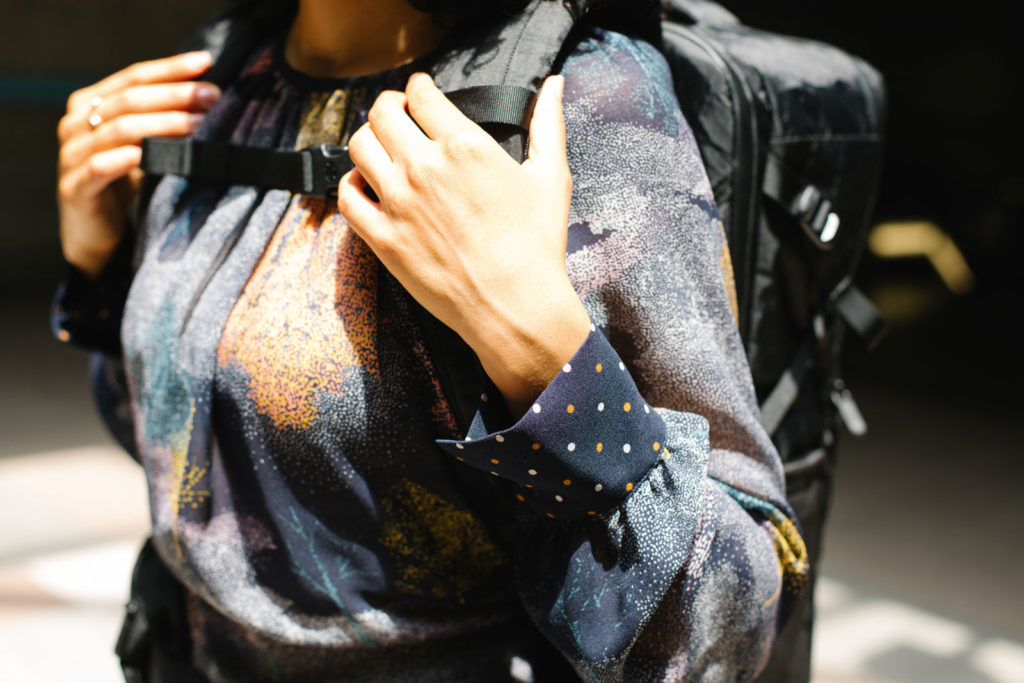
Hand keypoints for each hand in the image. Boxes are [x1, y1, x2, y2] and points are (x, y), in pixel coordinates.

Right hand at [57, 51, 220, 277]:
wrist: (98, 234)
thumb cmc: (127, 184)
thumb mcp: (145, 146)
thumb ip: (163, 120)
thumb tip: (211, 96)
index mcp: (90, 104)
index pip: (133, 77)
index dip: (170, 68)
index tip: (206, 62)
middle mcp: (76, 123)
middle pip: (129, 100)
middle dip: (174, 95)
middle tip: (211, 96)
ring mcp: (72, 154)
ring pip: (120, 129)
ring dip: (163, 124)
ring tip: (198, 125)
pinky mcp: (74, 186)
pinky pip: (102, 167)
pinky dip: (129, 158)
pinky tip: (154, 154)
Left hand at [338, 73, 589, 415]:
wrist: (515, 306)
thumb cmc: (537, 246)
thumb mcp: (551, 177)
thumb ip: (548, 123)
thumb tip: (553, 84)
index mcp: (465, 146)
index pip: (420, 94)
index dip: (418, 88)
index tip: (420, 93)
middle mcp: (424, 167)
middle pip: (381, 112)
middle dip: (389, 107)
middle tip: (398, 115)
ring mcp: (398, 203)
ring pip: (359, 146)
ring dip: (368, 140)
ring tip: (382, 148)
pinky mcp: (383, 238)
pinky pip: (347, 197)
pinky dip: (352, 184)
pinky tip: (368, 187)